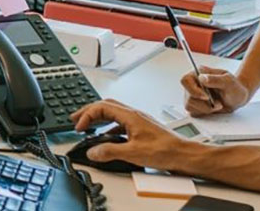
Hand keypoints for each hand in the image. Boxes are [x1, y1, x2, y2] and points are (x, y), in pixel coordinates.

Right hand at [70, 99, 197, 172]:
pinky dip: (109, 127)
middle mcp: (134, 115)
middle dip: (89, 111)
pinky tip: (108, 138)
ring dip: (98, 118)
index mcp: (130, 116)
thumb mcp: (133, 153)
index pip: (102, 107)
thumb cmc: (166, 150)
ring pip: (113, 113)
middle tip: (76, 119)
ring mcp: (138, 121)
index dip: (87, 115)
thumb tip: (93, 151)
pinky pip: (120, 123)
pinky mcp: (142, 129)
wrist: (183, 154)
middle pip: (106, 106)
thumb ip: (110, 152)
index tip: (79, 127)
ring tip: (88, 126)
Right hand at [181, 66, 250, 115]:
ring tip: (217, 104)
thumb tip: (202, 78)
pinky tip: (213, 108)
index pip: (186, 80)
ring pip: (189, 106)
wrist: (237, 97)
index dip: (193, 90)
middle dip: (204, 103)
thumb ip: (215, 79)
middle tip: (217, 102)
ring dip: (205, 108)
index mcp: (199, 73)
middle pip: (188, 96)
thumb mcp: (229, 81)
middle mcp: (194, 84)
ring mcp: (193, 95)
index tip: (206, 97)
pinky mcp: (195, 105)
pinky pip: (193, 112)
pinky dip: (204, 112)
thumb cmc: (234, 87)